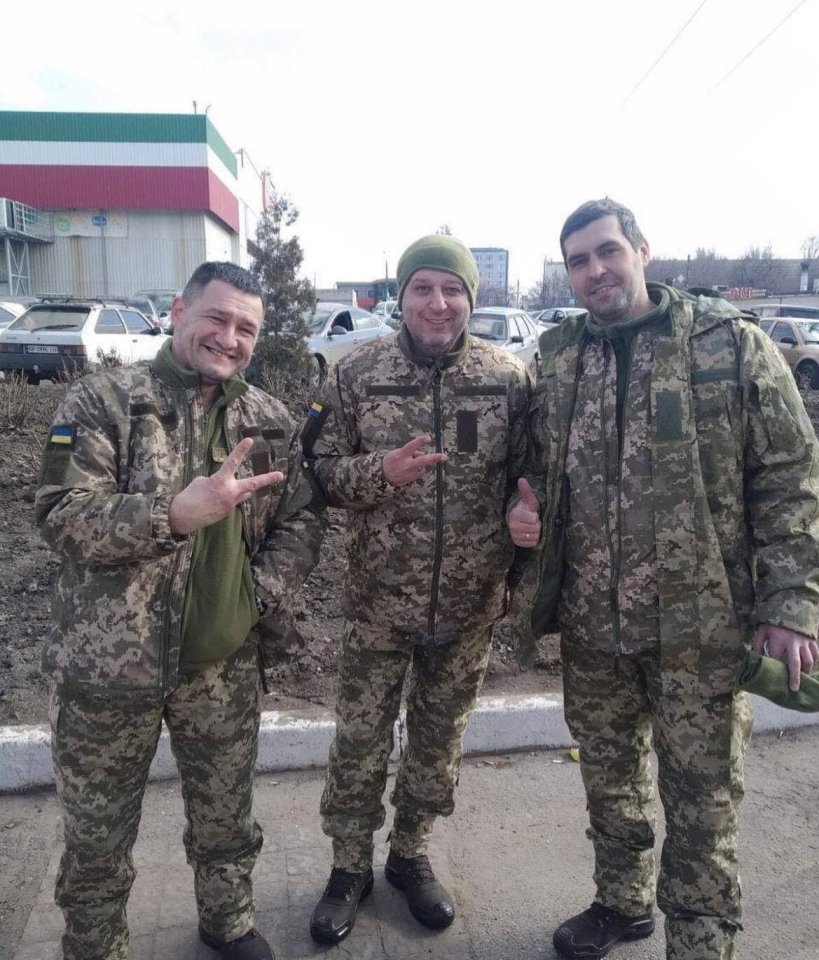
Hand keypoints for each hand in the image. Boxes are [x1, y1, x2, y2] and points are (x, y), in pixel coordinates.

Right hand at [169, 437, 283, 534]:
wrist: (182, 517)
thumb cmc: (189, 496)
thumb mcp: (202, 481)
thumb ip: (218, 479)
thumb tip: (226, 483)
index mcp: (220, 481)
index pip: (233, 462)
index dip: (241, 450)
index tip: (250, 440)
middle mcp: (230, 493)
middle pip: (253, 484)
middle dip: (267, 479)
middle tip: (280, 475)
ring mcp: (230, 504)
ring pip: (243, 493)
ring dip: (242, 488)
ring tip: (228, 488)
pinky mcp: (228, 512)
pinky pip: (231, 501)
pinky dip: (225, 498)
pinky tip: (212, 501)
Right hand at [382, 435, 446, 486]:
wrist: (382, 476)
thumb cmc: (390, 461)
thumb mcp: (397, 452)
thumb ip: (409, 451)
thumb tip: (421, 454)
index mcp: (400, 455)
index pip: (411, 446)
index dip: (420, 441)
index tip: (428, 438)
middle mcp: (406, 465)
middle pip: (422, 460)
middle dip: (434, 458)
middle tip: (444, 456)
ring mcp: (409, 473)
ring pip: (422, 465)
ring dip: (419, 463)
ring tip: (408, 464)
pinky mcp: (411, 479)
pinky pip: (420, 472)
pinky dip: (418, 469)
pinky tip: (409, 470)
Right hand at [508, 477, 541, 546]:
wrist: (518, 521)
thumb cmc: (526, 509)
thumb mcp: (528, 500)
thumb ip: (526, 490)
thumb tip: (522, 479)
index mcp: (515, 514)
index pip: (533, 519)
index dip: (535, 516)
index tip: (533, 514)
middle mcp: (513, 526)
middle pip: (535, 528)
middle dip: (537, 525)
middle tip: (533, 521)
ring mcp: (514, 535)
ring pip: (534, 536)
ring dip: (536, 532)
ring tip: (532, 527)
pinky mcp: (517, 543)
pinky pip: (532, 543)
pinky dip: (534, 539)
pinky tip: (530, 533)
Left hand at [752, 623, 818, 690]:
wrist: (790, 607)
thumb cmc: (774, 622)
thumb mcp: (762, 630)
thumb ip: (758, 644)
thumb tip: (754, 657)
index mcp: (778, 639)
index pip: (775, 657)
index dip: (773, 666)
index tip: (771, 673)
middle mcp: (792, 642)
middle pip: (795, 663)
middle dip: (795, 677)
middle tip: (794, 688)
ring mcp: (804, 642)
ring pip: (809, 660)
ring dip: (806, 671)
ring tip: (802, 678)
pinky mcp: (812, 640)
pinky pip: (816, 654)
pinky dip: (814, 662)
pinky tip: (809, 667)